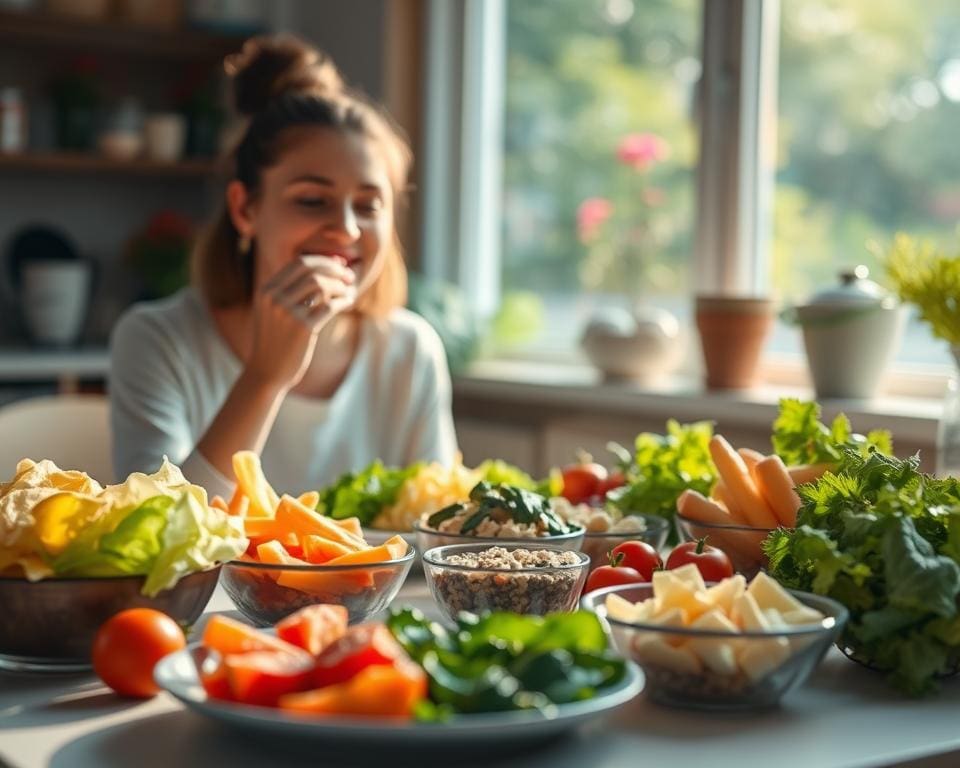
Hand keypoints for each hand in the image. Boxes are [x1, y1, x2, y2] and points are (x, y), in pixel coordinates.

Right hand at [244, 256, 356, 390]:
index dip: (323, 261)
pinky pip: (329, 307)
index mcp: (267, 290)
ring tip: (348, 292)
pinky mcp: (302, 329)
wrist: (266, 371)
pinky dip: (343, 302)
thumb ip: (292, 290)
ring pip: (321, 286)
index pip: (299, 263)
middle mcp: (274, 298)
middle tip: (349, 276)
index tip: (339, 266)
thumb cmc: (276, 340)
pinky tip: (348, 303)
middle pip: (311, 270)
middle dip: (334, 270)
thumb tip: (328, 267)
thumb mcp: (275, 311)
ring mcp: (287, 313)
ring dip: (340, 287)